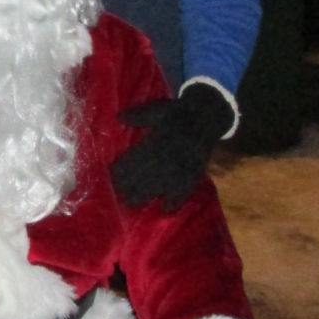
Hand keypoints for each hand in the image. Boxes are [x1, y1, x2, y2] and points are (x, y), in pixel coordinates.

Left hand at [113, 82, 234, 209]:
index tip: (111, 175)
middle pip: (147, 172)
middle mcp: (169, 153)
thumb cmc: (177, 113)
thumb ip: (139, 115)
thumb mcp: (158, 109)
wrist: (207, 114)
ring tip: (131, 203)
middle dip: (130, 184)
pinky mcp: (195, 170)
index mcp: (159, 137)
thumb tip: (119, 117)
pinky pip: (186, 188)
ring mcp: (182, 164)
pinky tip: (166, 209)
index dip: (124, 166)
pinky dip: (177, 199)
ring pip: (162, 182)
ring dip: (146, 194)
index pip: (137, 155)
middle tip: (117, 193)